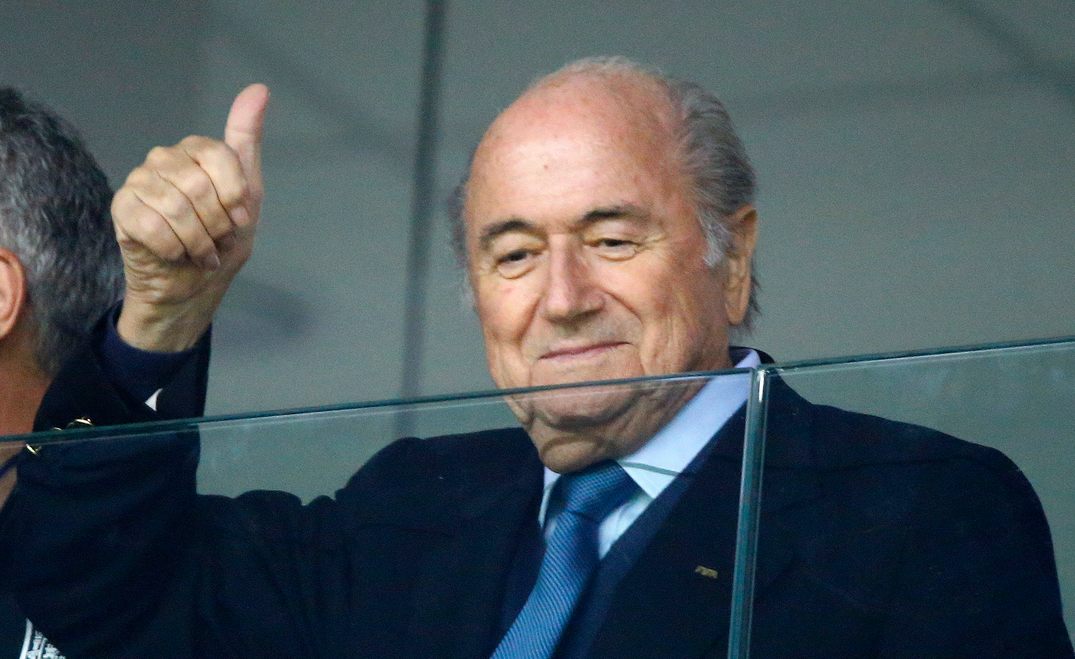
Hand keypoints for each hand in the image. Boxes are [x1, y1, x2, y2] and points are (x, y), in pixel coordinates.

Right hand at [112, 84, 269, 351]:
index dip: (234, 195)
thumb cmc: (221, 241)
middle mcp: (163, 159)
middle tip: (217, 241)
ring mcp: (139, 182)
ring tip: (200, 252)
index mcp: (195, 151)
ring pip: (176, 207)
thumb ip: (247, 142)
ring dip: (197, 241)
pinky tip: (176, 254)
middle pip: (199, 184)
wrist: (193, 288)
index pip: (220, 156)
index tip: (239, 220)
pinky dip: (173, 248)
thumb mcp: (248, 195)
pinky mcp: (121, 210)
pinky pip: (151, 225)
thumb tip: (258, 89)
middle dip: (217, 224)